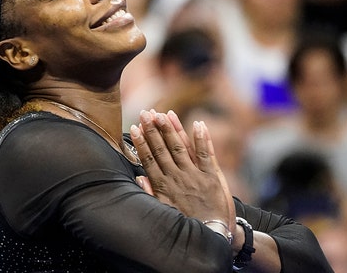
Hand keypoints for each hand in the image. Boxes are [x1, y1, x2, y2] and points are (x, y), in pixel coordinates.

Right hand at [130, 110, 234, 231]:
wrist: (213, 235)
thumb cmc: (186, 224)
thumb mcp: (163, 212)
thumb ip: (150, 193)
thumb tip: (138, 177)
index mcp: (163, 186)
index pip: (148, 159)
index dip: (141, 142)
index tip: (133, 126)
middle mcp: (176, 178)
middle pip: (162, 149)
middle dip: (153, 129)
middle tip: (146, 112)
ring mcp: (194, 175)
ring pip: (180, 147)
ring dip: (171, 129)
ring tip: (163, 113)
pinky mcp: (211, 176)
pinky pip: (205, 154)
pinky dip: (201, 138)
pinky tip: (197, 123)